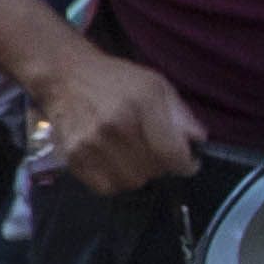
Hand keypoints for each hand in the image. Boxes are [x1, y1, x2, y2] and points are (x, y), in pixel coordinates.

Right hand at [38, 49, 207, 193]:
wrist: (65, 76)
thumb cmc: (116, 80)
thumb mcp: (155, 85)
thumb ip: (180, 114)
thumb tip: (198, 142)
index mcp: (142, 103)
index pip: (172, 154)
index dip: (186, 165)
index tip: (188, 163)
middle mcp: (115, 126)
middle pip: (153, 172)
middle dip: (161, 165)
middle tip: (154, 152)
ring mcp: (91, 144)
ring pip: (130, 183)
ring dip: (137, 174)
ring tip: (133, 157)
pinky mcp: (73, 158)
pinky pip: (105, 187)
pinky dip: (115, 180)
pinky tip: (114, 162)